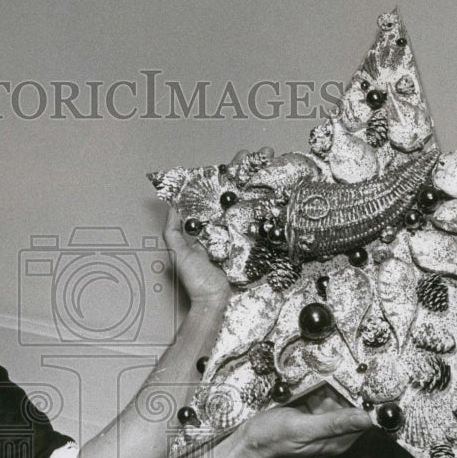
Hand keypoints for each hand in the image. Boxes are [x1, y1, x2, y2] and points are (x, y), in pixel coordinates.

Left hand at [161, 146, 274, 307]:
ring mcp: (248, 235)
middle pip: (242, 193)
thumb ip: (174, 230)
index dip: (229, 175)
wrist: (216, 304)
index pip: (221, 193)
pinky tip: (285, 193)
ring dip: (268, 183)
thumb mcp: (180, 253)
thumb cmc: (197, 283)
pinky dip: (278, 210)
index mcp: (213, 225)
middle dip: (253, 172)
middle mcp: (231, 226)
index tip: (238, 158)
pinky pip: (269, 226)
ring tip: (276, 164)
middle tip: (263, 153)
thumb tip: (171, 205)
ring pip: (258, 204)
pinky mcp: (261, 247)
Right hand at [233, 389, 371, 457]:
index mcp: (335, 441)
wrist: (244, 445)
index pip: (359, 418)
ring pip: (330, 401)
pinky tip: (300, 391)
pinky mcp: (304, 419)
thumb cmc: (270, 442)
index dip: (357, 399)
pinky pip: (315, 401)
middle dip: (338, 391)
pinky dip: (310, 393)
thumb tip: (366, 419)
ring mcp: (316, 426)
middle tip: (323, 382)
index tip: (350, 382)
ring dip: (322, 390)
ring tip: (308, 387)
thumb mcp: (302, 428)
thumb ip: (334, 423)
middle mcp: (329, 435)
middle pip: (345, 407)